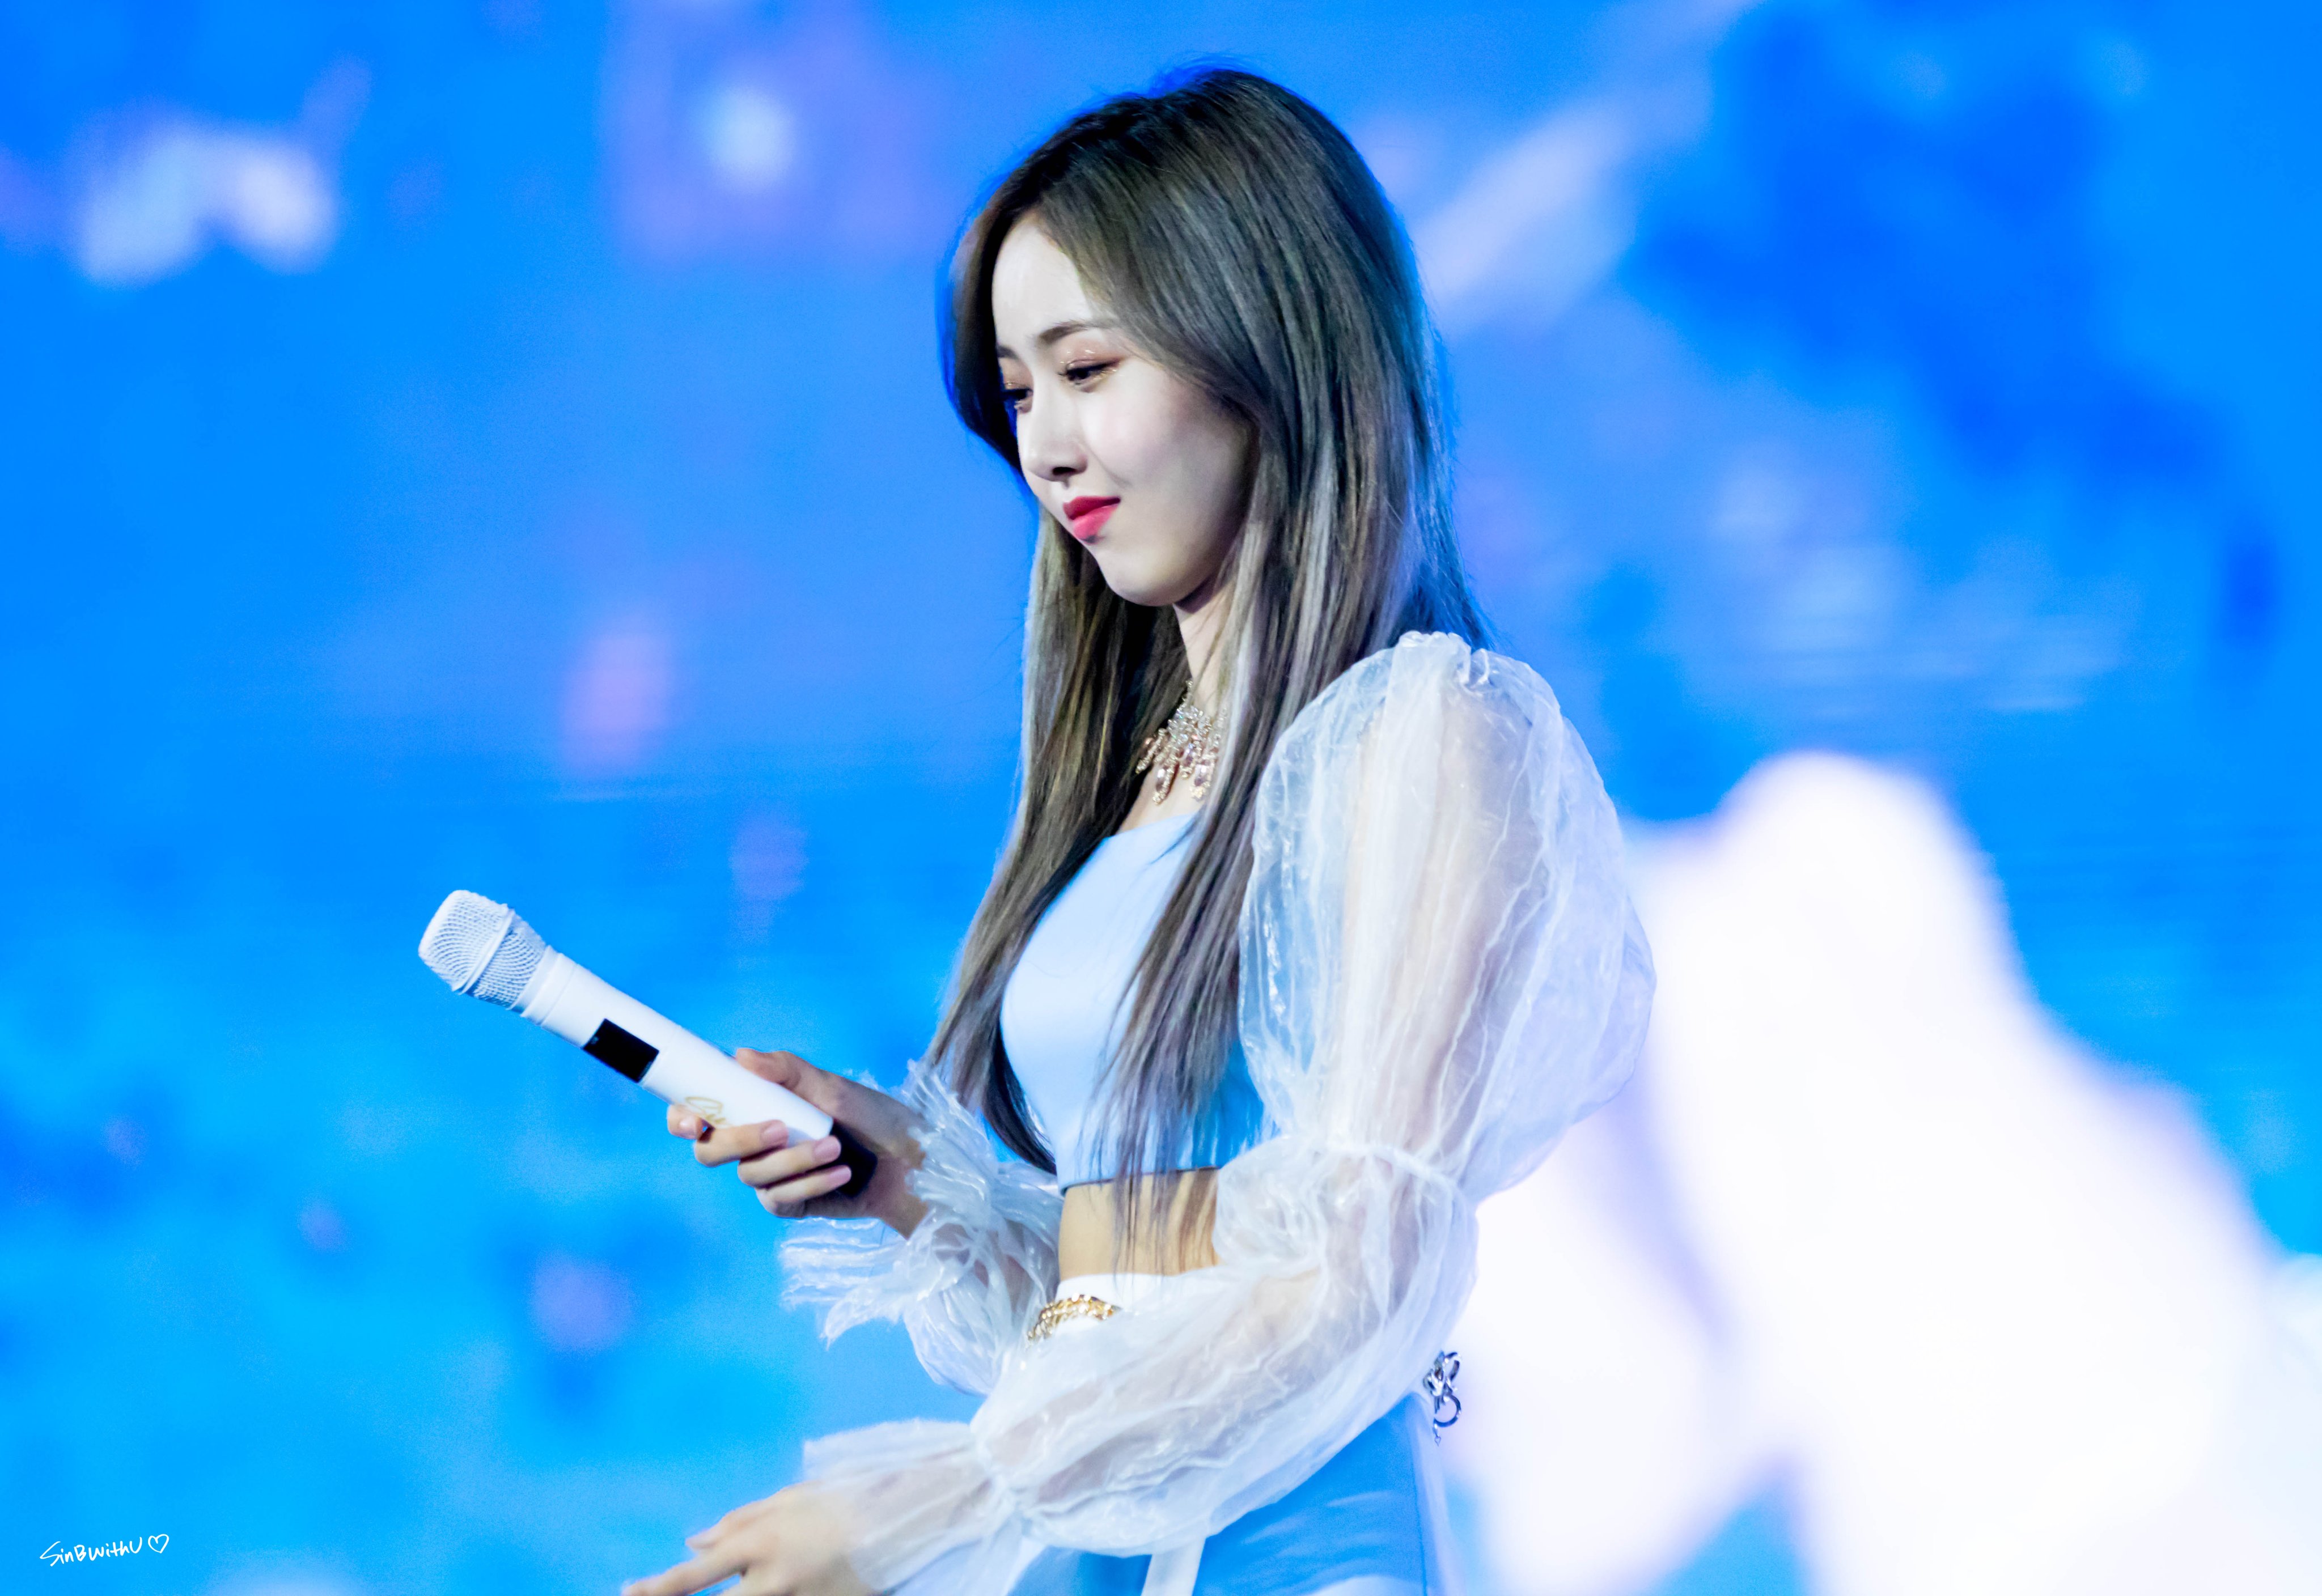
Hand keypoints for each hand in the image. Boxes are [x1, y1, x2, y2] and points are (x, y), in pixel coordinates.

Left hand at [621, 1482, 873, 1595]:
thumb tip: (691, 1544)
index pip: (696, 1576)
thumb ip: (736, 1522)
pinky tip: (770, 1586)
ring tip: (742, 1577)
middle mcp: (773, 1581)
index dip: (657, 1588)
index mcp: (762, 1544)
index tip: (627, 1591)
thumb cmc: (841, 1498)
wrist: (905, 1517)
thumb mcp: (786, 1499)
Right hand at [670, 1050, 927, 1236]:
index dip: (682, 1116)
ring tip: (834, 1148)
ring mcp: (770, 1174)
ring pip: (749, 1175)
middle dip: (738, 1140)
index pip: (700, 1109)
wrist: (911, 1162)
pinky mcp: (790, 1202)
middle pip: (710, 1150)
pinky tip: (840, 1174)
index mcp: (756, 1105)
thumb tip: (741, 1055)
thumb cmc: (874, 1117)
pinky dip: (809, 1183)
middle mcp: (754, 1140)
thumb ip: (788, 1071)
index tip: (691, 1120)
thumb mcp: (834, 1087)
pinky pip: (778, 1199)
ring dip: (791, 1160)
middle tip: (780, 1128)